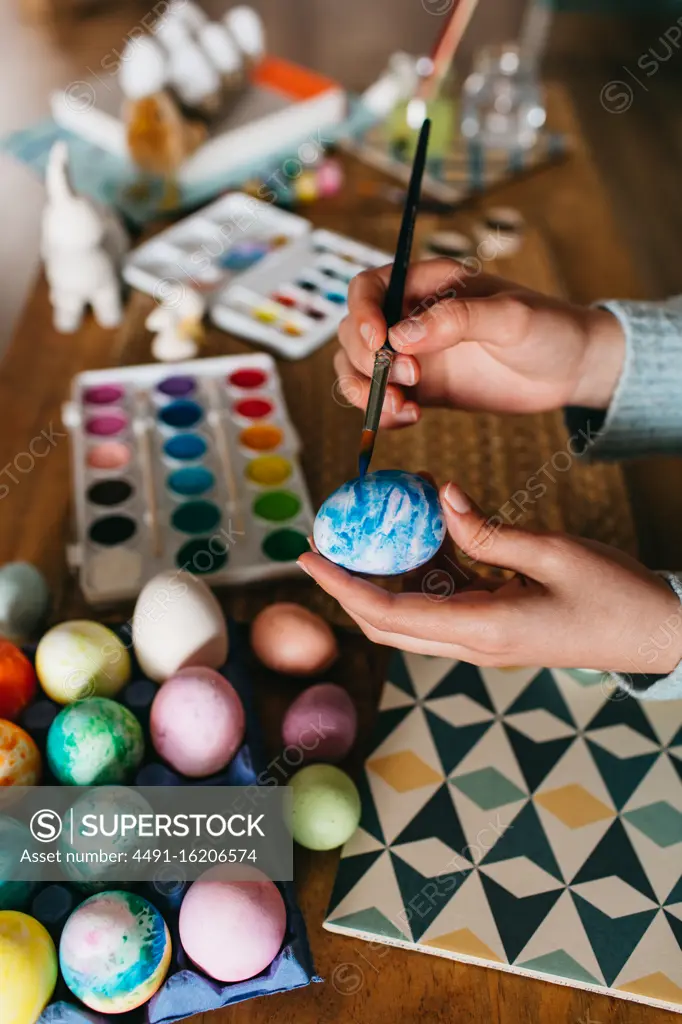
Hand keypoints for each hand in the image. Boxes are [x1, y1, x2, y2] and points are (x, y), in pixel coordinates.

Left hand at [298, 483, 681, 675]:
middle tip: (326, 542)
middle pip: (389, 620)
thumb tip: (441, 499)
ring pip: (414, 609)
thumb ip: (488, 530)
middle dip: (350, 584)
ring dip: (392, 569)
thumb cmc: (615, 596)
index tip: (306, 558)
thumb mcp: (553, 552)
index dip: (341, 587)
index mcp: (483, 629)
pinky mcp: (497, 627)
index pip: (388, 614)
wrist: (657, 634)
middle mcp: (474, 642)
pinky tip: (430, 524)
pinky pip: (446, 599)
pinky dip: (429, 566)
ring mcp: (484, 639)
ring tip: (383, 518)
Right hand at [335, 259, 624, 425]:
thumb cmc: (548, 328)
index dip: (362, 314)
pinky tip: (407, 419)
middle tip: (408, 381)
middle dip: (366, 361)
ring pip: (357, 368)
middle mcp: (412, 315)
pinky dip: (381, 412)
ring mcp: (413, 353)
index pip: (369, 288)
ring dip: (365, 391)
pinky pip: (380, 398)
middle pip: (354, 332)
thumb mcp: (510, 317)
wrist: (571, 369)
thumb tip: (401, 336)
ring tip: (402, 409)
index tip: (379, 344)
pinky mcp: (420, 388)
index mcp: (429, 283)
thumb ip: (456, 321)